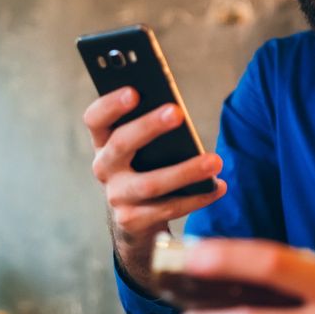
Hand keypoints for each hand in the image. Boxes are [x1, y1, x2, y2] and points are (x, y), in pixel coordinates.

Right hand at [83, 87, 225, 286]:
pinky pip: (168, 209)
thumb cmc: (146, 169)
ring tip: (214, 161)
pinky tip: (218, 187)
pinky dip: (196, 198)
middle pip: (121, 144)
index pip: (96, 119)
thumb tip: (176, 112)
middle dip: (148, 127)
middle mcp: (104, 168)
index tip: (134, 92)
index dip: (111, 105)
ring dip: (185, 171)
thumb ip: (150, 129)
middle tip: (177, 112)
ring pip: (150, 183)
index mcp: (103, 142)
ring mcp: (116, 196)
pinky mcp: (132, 221)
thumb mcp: (141, 149)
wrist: (136, 222)